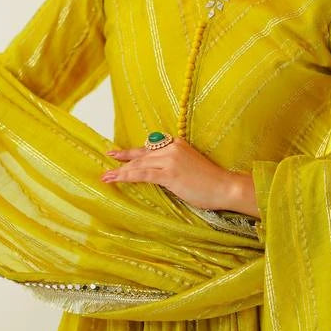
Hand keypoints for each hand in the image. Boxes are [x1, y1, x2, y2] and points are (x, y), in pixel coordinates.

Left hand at [101, 137, 259, 216]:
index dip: (132, 152)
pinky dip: (126, 176)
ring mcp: (170, 160)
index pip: (149, 148)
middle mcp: (171, 148)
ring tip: (106, 177)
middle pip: (141, 155)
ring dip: (120, 171)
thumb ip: (174, 164)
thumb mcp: (190, 165)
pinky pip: (143, 174)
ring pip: (139, 164)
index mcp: (177, 143)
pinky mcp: (169, 173)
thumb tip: (157, 172)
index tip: (117, 153)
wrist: (225, 187)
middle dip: (122, 161)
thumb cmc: (211, 181)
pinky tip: (116, 179)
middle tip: (106, 164)